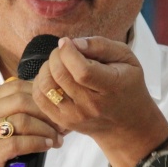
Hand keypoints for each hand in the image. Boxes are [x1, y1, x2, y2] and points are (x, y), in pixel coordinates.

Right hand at [0, 78, 62, 166]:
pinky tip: (47, 146)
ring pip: (22, 120)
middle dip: (46, 113)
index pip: (18, 86)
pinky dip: (37, 143)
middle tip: (61, 126)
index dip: (42, 97)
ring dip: (45, 129)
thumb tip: (56, 101)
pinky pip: (18, 142)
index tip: (58, 109)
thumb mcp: (10, 127)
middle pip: (21, 100)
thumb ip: (25, 111)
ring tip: (57, 139)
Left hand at [33, 36, 167, 166]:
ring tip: (57, 63)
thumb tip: (74, 43)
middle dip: (56, 55)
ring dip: (46, 68)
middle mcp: (92, 105)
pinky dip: (40, 82)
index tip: (67, 42)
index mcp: (111, 87)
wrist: (126, 124)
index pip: (82, 70)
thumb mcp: (127, 59)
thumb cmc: (128, 85)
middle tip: (63, 50)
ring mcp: (76, 116)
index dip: (68, 52)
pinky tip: (52, 76)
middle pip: (61, 75)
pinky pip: (40, 98)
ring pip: (47, 86)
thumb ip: (102, 46)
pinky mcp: (63, 121)